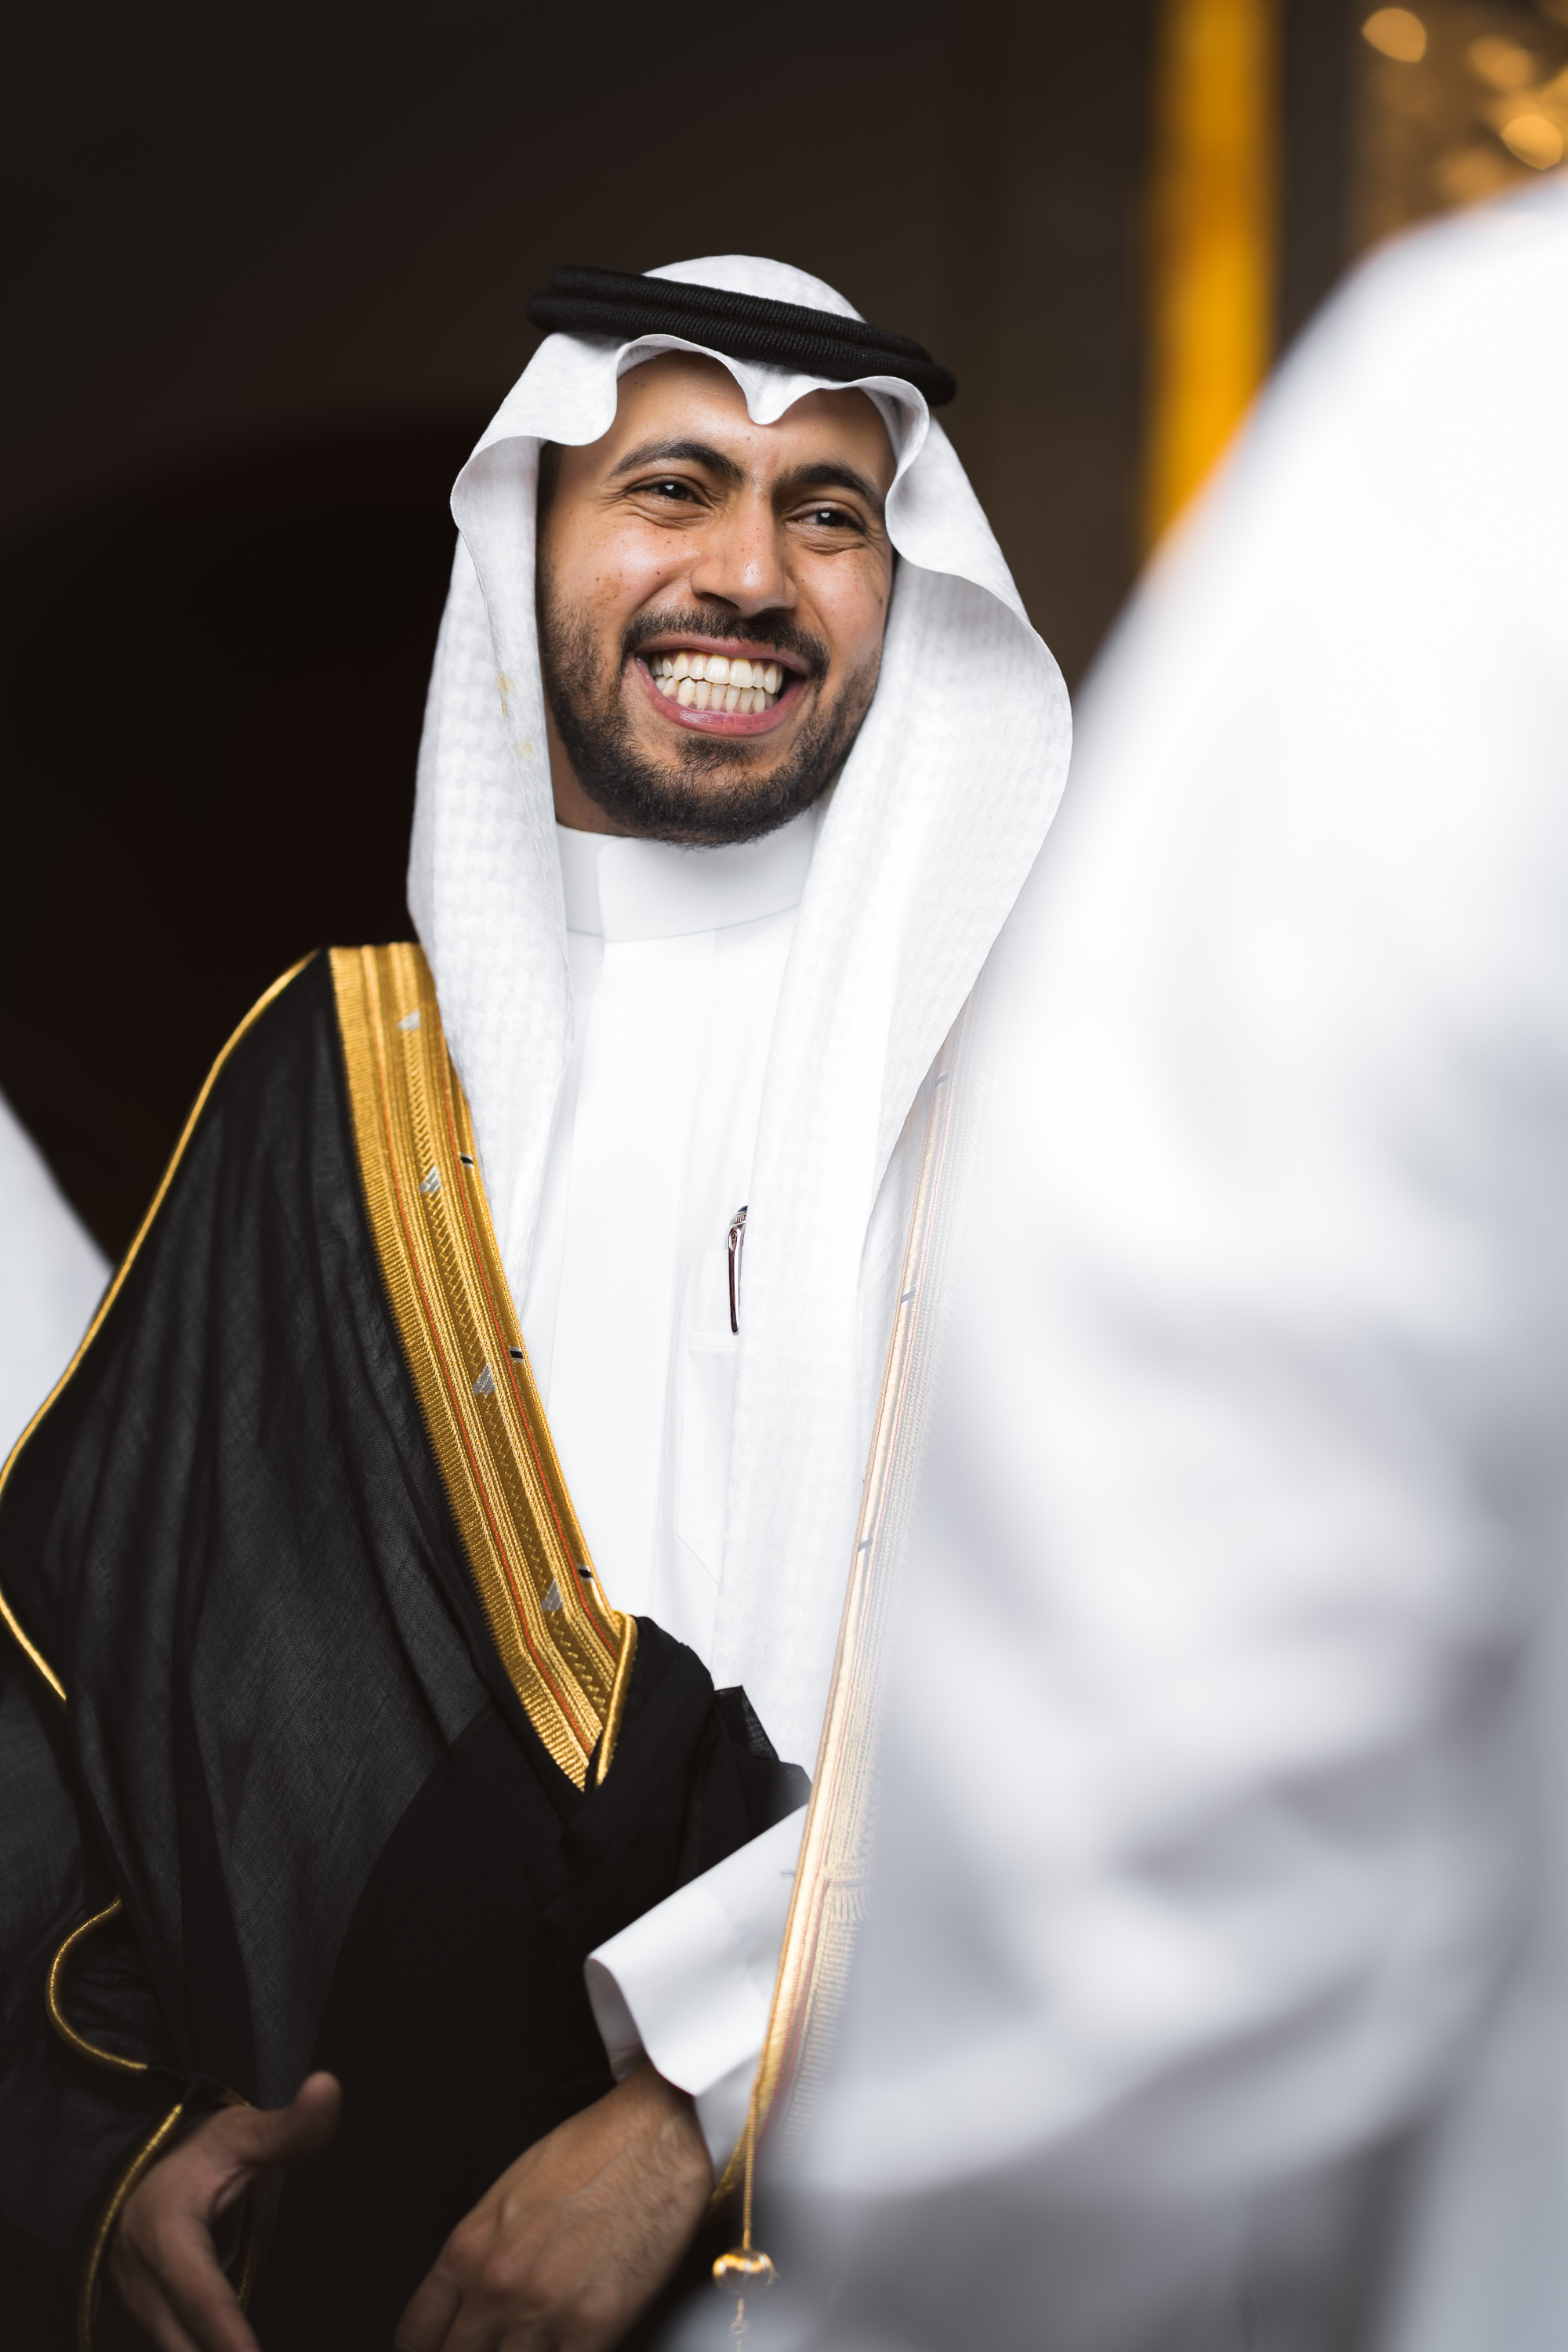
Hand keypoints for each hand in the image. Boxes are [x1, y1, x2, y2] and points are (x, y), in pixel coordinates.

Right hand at [108, 2072, 340, 2351]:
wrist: (126, 2176)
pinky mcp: (145, 2327)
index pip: (203, 2297)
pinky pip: (175, 2351)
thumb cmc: (191, 2153)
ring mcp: (139, 2313)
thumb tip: (329, 2088)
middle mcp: (145, 2287)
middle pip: (186, 2346)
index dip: (229, 2337)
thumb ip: (289, 2126)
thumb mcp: (237, 2133)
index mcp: (166, 2238)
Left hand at [396, 2060, 712, 2351]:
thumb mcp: (510, 2195)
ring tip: (531, 2342)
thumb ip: (482, 2254)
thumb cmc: (590, 2152)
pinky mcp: (593, 2324)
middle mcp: (496, 2284)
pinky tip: (564, 2348)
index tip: (444, 2347)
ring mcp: (541, 2309)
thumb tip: (470, 2302)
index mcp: (468, 2248)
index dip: (428, 2349)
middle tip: (492, 2344)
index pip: (416, 2333)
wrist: (655, 2135)